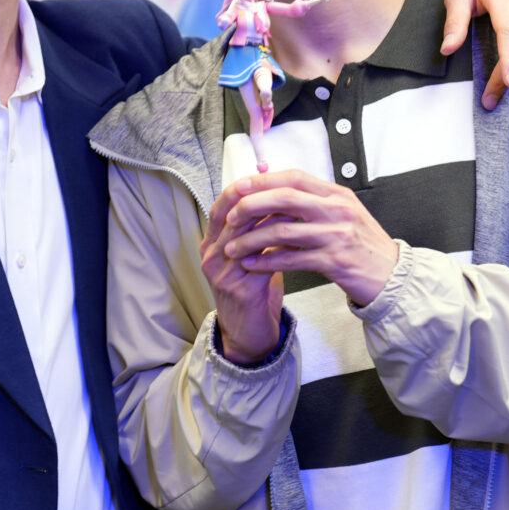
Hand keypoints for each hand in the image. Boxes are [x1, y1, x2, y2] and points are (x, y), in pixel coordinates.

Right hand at [201, 187, 284, 364]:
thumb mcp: (250, 255)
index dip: (238, 191)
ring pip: (245, 237)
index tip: (259, 175)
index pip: (220, 207)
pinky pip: (260, 262)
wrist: (248, 334)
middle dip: (256, 199)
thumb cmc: (252, 291)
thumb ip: (257, 230)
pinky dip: (278, 248)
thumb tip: (278, 196)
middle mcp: (212, 256)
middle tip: (281, 185)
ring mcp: (222, 274)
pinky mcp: (240, 290)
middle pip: (231, 217)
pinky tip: (296, 238)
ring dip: (270, 220)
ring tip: (293, 207)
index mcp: (212, 244)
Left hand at [214, 170, 399, 308]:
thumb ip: (315, 202)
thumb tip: (276, 193)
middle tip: (229, 216)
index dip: (263, 181)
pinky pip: (291, 259)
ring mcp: (336, 235)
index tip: (239, 186)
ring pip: (282, 232)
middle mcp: (337, 210)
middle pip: (284, 198)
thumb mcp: (344, 214)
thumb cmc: (363, 246)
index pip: (294, 178)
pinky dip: (266, 262)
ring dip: (251, 240)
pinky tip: (251, 265)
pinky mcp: (334, 261)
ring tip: (232, 248)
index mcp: (337, 194)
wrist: (392, 276)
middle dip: (251, 205)